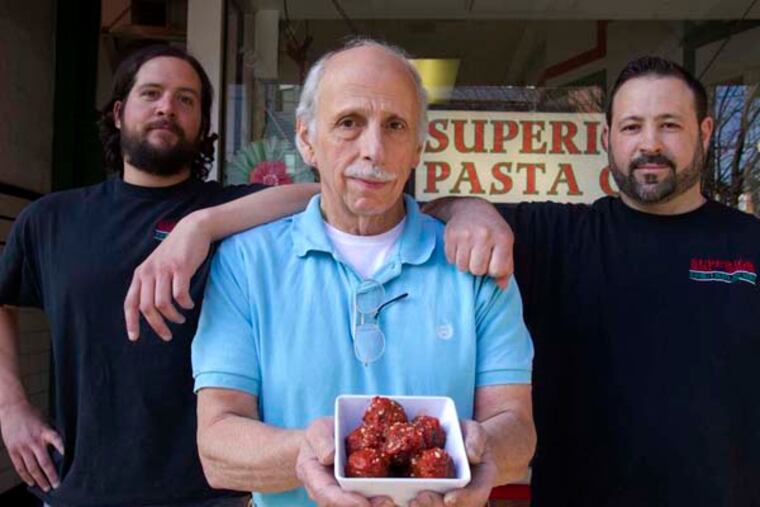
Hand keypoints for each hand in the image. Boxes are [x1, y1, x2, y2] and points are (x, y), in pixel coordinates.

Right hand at [0, 400, 63, 491]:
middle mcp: (34, 440)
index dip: (63, 450)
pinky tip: (31, 482)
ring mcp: (22, 446)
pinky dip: (26, 476)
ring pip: (32, 468)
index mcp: (45, 431)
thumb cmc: (32, 414)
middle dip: (51, 475)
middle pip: (44, 462)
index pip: (57, 441)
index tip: (69, 460)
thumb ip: (52, 434)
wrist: (12, 409)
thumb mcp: (46, 421)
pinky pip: (20, 467)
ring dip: (40, 479)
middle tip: (57, 485)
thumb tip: (63, 448)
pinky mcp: (13, 450)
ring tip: (46, 487)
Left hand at [124, 212, 211, 340]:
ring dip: (172, 316)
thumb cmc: (176, 251)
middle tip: (167, 335)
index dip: (131, 322)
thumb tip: (150, 308)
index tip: (135, 338)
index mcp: (141, 274)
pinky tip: (189, 304)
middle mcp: (149, 272)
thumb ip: (151, 283)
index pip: (130, 302)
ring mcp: (164, 270)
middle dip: (157, 325)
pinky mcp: (180, 268)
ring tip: (180, 318)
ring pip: (162, 303)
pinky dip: (185, 304)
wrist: (192, 229)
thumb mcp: (157, 265)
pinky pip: (180, 294)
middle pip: (147, 307)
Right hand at [296, 417, 392, 506]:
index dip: (345, 501)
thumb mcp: (316, 431)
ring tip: (398, 501)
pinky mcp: (363, 492)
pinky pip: (373, 498)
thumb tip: (329, 455)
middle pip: (347, 506)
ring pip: (362, 505)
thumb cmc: (319, 437)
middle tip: (389, 502)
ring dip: (379, 505)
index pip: (327, 495)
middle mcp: (332, 494)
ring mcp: (347, 495)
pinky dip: (389, 498)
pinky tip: (405, 494)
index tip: (362, 502)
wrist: (326, 443)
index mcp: (316, 480)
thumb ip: (320, 441)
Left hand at [410, 420, 494, 506]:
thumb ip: (476, 441)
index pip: (476, 495)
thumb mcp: (476, 433)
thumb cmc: (469, 437)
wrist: (461, 444)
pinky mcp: (429, 493)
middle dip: (435, 506)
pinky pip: (421, 501)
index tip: (449, 498)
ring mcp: (445, 495)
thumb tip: (471, 455)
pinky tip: (397, 498)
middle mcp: (463, 495)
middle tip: (419, 499)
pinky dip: (409, 501)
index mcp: (480, 482)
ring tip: (410, 502)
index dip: (463, 499)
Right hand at [433, 198, 513, 288]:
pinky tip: (461, 247)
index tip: (492, 260)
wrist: (472, 209)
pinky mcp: (451, 235)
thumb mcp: (505, 244)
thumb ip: (506, 266)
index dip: (493, 269)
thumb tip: (501, 286)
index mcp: (503, 238)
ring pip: (462, 267)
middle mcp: (485, 235)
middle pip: (477, 270)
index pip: (497, 270)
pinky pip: (451, 260)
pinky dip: (455, 257)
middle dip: (478, 267)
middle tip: (479, 255)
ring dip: (465, 263)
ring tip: (470, 250)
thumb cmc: (492, 230)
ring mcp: (466, 234)